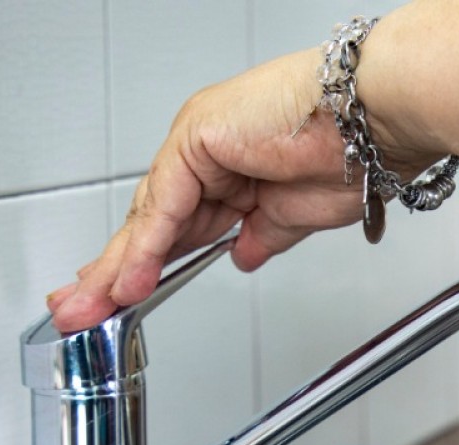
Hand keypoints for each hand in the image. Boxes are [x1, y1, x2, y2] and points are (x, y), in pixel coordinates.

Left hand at [47, 50, 362, 331]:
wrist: (376, 123)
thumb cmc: (355, 153)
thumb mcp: (295, 217)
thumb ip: (261, 236)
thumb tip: (243, 255)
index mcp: (232, 168)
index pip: (175, 226)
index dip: (147, 264)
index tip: (123, 294)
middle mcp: (211, 152)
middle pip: (151, 223)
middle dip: (115, 271)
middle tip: (82, 307)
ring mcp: (200, 143)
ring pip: (149, 216)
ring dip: (118, 266)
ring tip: (91, 305)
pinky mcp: (197, 137)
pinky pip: (165, 204)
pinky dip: (147, 247)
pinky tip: (129, 280)